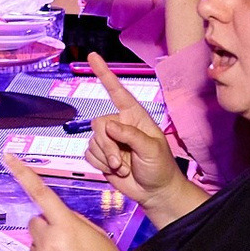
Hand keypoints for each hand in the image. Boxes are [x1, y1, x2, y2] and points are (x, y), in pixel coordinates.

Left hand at [5, 153, 143, 250]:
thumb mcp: (97, 235)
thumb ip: (73, 221)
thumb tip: (53, 217)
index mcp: (68, 226)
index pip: (41, 193)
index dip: (23, 173)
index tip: (7, 157)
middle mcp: (49, 243)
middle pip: (35, 223)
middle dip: (48, 229)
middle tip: (69, 246)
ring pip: (33, 246)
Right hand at [78, 54, 186, 210]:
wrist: (154, 192)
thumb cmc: (160, 167)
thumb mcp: (152, 149)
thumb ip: (131, 135)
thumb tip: (109, 125)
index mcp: (135, 117)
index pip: (117, 92)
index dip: (104, 74)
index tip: (93, 58)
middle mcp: (120, 125)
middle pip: (98, 124)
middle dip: (107, 145)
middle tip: (120, 162)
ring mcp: (109, 141)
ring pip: (92, 142)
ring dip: (106, 158)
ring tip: (123, 167)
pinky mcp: (101, 155)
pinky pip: (88, 154)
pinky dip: (100, 164)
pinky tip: (115, 170)